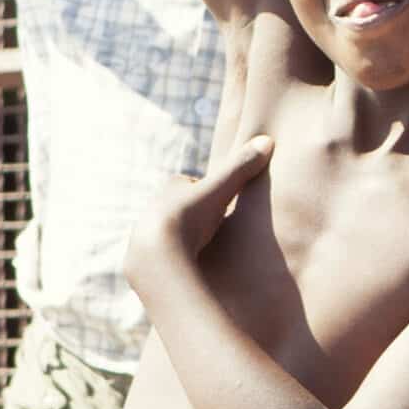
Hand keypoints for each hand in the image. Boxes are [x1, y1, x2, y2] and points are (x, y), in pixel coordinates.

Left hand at [124, 134, 271, 299]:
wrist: (157, 258)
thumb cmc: (189, 218)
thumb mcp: (220, 190)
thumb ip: (241, 167)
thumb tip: (267, 140)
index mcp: (168, 189)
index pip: (190, 183)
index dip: (205, 190)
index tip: (219, 201)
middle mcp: (151, 209)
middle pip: (178, 209)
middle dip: (193, 216)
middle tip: (213, 228)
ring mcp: (143, 236)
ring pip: (168, 234)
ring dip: (182, 240)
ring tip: (202, 253)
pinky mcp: (141, 262)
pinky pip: (161, 259)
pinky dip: (174, 261)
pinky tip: (187, 269)